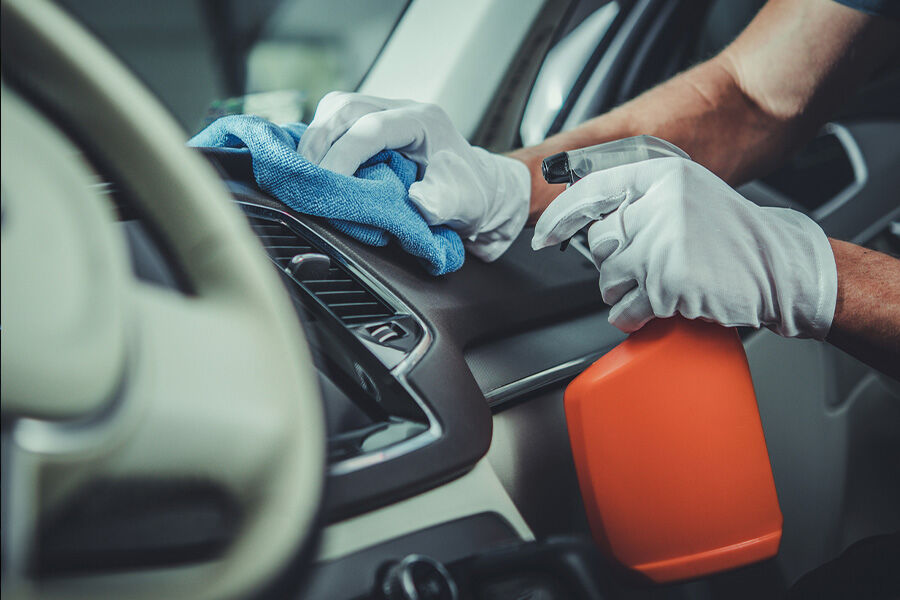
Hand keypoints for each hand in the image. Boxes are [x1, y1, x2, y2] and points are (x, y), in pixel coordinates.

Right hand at [299, 92, 530, 261]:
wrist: (476, 189)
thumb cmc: (470, 195)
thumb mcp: (464, 203)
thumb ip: (443, 203)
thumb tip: (418, 202)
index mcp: (424, 121)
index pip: (372, 128)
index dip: (343, 155)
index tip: (327, 184)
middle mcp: (402, 108)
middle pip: (346, 107)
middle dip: (319, 143)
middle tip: (306, 179)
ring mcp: (385, 112)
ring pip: (336, 108)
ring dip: (315, 139)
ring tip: (306, 173)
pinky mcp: (372, 124)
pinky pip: (336, 120)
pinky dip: (319, 140)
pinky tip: (312, 165)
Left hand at [532, 157, 837, 338]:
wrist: (779, 266)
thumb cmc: (730, 236)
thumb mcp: (685, 196)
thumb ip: (639, 200)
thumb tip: (584, 222)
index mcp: (663, 175)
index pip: (593, 189)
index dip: (562, 216)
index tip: (543, 235)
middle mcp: (661, 203)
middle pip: (599, 243)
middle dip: (614, 263)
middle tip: (647, 266)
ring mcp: (666, 242)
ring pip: (608, 279)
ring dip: (624, 292)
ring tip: (659, 285)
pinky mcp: (671, 281)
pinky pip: (625, 308)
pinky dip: (633, 316)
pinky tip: (659, 306)